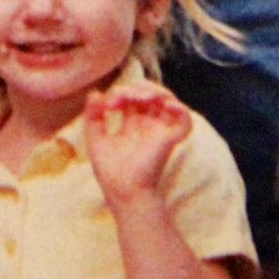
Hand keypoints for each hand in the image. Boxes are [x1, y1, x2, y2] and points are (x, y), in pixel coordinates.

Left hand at [83, 78, 193, 208]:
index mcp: (133, 126)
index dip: (121, 93)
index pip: (133, 98)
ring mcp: (160, 132)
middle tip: (122, 97)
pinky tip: (166, 104)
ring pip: (169, 101)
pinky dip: (181, 109)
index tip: (107, 104)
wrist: (122, 190)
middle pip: (151, 96)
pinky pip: (185, 121)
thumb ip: (93, 117)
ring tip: (139, 96)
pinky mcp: (170, 140)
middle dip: (137, 89)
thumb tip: (95, 93)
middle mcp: (149, 126)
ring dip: (155, 91)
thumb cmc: (109, 171)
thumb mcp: (95, 139)